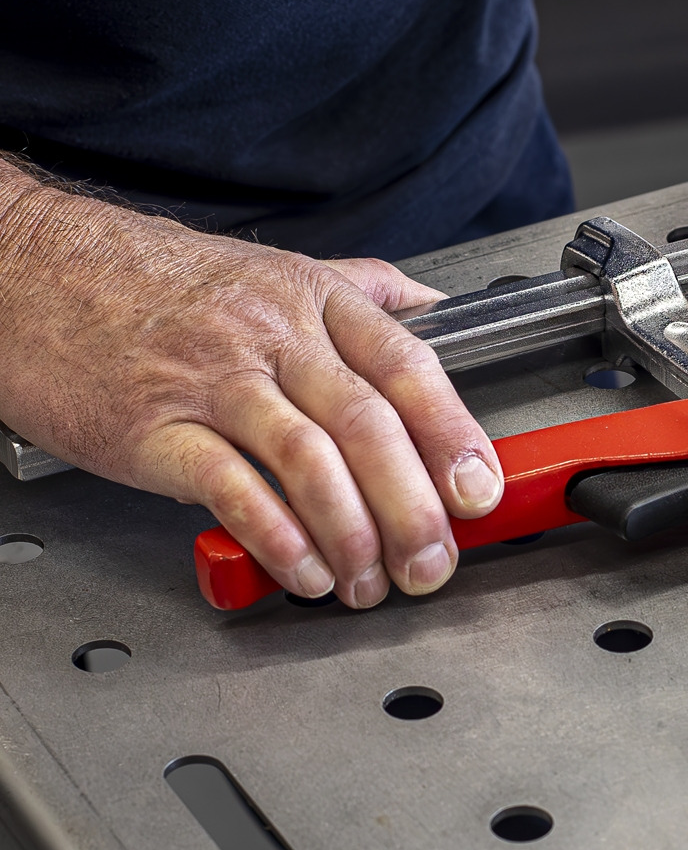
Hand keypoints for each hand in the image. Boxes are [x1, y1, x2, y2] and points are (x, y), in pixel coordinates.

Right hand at [0, 173, 502, 606]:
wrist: (36, 269)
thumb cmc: (161, 279)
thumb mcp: (279, 268)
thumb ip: (368, 293)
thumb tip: (437, 315)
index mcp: (312, 301)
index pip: (407, 365)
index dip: (454, 433)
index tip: (481, 490)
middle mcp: (271, 337)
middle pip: (368, 423)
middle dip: (415, 504)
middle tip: (436, 560)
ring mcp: (212, 381)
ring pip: (308, 457)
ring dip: (353, 532)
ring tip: (373, 581)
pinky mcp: (153, 428)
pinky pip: (228, 485)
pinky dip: (275, 534)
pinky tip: (304, 568)